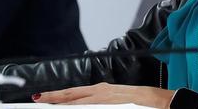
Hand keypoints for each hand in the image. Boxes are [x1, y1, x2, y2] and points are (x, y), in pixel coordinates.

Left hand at [34, 82, 173, 106]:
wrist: (159, 102)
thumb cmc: (140, 103)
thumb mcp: (115, 101)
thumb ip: (100, 103)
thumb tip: (86, 106)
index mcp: (101, 90)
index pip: (74, 93)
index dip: (58, 95)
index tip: (44, 97)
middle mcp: (101, 92)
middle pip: (71, 95)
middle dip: (53, 97)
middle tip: (37, 99)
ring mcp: (105, 99)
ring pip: (77, 101)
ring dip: (62, 103)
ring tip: (46, 103)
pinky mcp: (110, 104)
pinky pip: (89, 106)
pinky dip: (77, 107)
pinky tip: (68, 107)